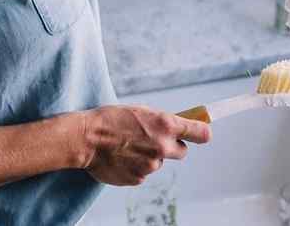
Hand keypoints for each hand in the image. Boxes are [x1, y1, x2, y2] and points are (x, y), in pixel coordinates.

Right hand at [80, 106, 210, 185]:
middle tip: (157, 140)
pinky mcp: (138, 178)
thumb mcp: (143, 111)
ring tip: (129, 146)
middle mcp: (163, 147)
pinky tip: (122, 157)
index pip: (201, 133)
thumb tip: (178, 127)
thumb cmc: (112, 119)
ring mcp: (150, 165)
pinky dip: (136, 166)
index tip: (203, 133)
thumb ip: (163, 121)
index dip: (202, 133)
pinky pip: (143, 172)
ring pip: (159, 162)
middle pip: (183, 151)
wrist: (86, 138)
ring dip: (150, 156)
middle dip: (173, 147)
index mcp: (166, 125)